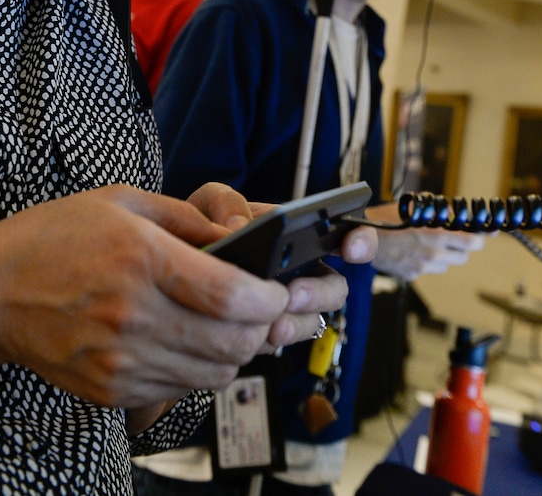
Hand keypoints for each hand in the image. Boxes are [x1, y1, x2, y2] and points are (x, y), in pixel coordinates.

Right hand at [0, 185, 294, 409]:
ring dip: (238, 351)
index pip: (232, 295)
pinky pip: (180, 389)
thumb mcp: (121, 202)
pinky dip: (201, 370)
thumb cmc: (54, 238)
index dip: (272, 297)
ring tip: (235, 325)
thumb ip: (187, 218)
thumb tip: (240, 238)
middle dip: (266, 327)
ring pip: (214, 373)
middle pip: (233, 342)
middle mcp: (133, 316)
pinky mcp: (112, 391)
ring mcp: (121, 361)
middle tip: (269, 310)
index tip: (281, 288)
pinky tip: (194, 342)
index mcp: (140, 259)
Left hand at [186, 182, 377, 350]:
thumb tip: (239, 227)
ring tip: (273, 324)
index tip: (353, 249)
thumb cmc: (205, 225)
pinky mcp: (269, 330)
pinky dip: (271, 340)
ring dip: (297, 323)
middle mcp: (302, 268)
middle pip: (336, 286)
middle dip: (320, 293)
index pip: (349, 232)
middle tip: (293, 294)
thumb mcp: (212, 200)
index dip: (361, 240)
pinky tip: (256, 335)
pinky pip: (283, 340)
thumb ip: (226, 203)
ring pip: (313, 320)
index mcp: (298, 232)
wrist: (180, 261)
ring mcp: (288, 302)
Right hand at [367, 201, 486, 280]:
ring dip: (445, 256)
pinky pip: (429, 271)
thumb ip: (438, 209)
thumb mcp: (414, 206)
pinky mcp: (413, 275)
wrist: (362, 238)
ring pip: (448, 265)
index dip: (482, 236)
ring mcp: (424, 266)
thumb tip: (456, 212)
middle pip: (465, 255)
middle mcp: (433, 252)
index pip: (473, 240)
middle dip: (463, 246)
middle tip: (456, 238)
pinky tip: (414, 252)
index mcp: (436, 233)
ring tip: (429, 244)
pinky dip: (427, 263)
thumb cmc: (385, 219)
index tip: (490, 232)